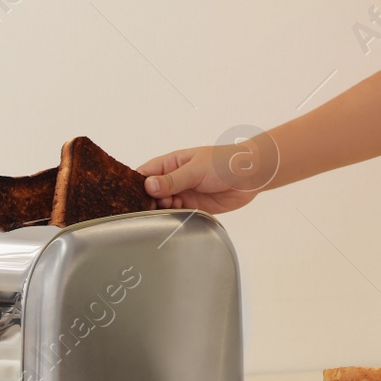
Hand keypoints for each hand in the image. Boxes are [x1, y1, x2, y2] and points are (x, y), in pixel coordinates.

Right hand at [138, 143, 272, 213]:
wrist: (251, 175)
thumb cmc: (224, 163)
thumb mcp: (195, 169)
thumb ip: (172, 180)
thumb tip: (148, 186)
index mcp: (171, 164)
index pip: (145, 174)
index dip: (136, 186)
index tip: (130, 198)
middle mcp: (175, 179)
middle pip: (151, 193)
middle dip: (148, 201)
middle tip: (152, 208)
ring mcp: (184, 193)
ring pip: (163, 206)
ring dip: (162, 210)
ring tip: (167, 210)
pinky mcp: (194, 207)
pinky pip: (178, 214)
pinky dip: (174, 217)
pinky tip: (175, 218)